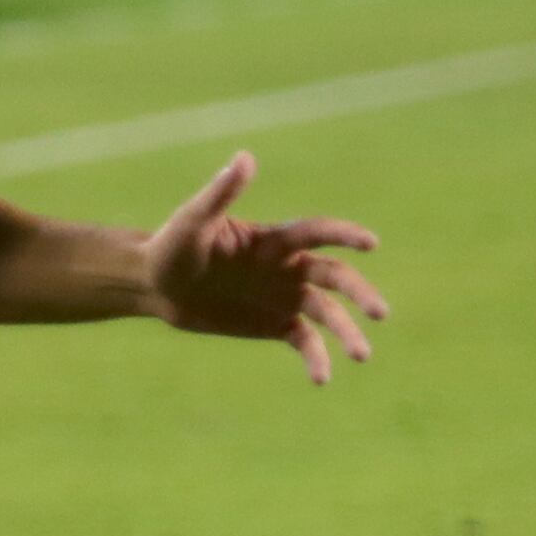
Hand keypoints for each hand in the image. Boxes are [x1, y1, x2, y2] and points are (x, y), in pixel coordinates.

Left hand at [147, 152, 387, 383]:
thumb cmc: (172, 245)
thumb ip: (221, 192)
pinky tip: (321, 378)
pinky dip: (317, 358)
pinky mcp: (273, 324)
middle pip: (334, 276)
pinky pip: (304, 341)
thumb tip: (245, 156)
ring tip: (361, 355)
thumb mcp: (194, 220)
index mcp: (273, 240)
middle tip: (380, 313)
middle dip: (360, 293)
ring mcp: (283, 296)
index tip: (371, 243)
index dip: (345, 235)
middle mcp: (287, 267)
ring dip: (347, 332)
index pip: (317, 233)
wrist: (156, 285)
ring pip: (327, 313)